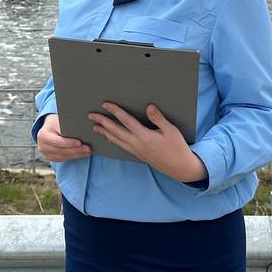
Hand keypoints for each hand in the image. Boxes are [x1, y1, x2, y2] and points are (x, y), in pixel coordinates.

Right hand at [36, 113, 90, 162]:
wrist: (49, 126)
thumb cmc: (56, 122)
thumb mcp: (59, 120)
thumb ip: (66, 127)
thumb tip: (81, 131)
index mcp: (43, 135)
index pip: (58, 141)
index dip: (69, 143)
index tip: (80, 143)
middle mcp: (42, 146)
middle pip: (61, 150)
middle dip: (75, 150)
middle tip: (88, 149)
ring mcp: (45, 153)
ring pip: (63, 156)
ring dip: (76, 155)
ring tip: (87, 152)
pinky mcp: (50, 157)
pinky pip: (63, 159)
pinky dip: (73, 157)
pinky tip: (81, 154)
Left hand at [89, 103, 207, 183]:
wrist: (179, 167)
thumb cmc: (177, 147)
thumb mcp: (171, 130)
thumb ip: (158, 118)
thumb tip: (148, 107)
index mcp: (144, 136)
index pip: (126, 121)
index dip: (115, 111)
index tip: (105, 104)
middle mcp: (136, 144)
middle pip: (115, 131)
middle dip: (103, 122)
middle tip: (91, 115)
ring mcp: (136, 150)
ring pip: (116, 140)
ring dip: (104, 132)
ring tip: (95, 127)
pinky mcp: (138, 154)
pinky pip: (121, 146)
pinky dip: (113, 140)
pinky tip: (110, 138)